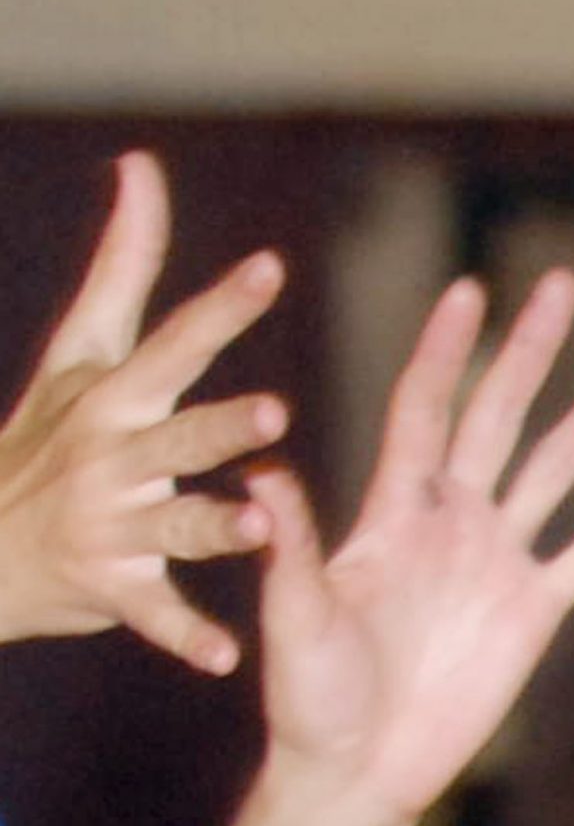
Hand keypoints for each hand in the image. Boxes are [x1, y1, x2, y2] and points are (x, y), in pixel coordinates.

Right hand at [0, 152, 289, 671]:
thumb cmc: (47, 432)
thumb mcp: (83, 351)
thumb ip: (125, 266)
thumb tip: (142, 167)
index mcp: (118, 396)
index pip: (176, 343)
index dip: (222, 306)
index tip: (270, 268)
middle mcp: (112, 455)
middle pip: (177, 436)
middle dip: (220, 425)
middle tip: (274, 410)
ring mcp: (107, 523)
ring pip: (172, 525)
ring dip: (215, 526)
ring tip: (260, 525)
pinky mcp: (108, 587)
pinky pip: (154, 614)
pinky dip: (186, 636)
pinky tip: (226, 657)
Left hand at [248, 268, 573, 825]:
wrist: (362, 771)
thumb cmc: (309, 698)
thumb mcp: (295, 617)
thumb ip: (294, 547)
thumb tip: (262, 473)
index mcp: (390, 511)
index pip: (424, 410)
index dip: (446, 352)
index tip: (469, 290)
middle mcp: (450, 520)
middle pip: (500, 416)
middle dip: (529, 350)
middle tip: (561, 285)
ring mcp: (498, 560)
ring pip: (558, 467)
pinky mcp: (536, 608)